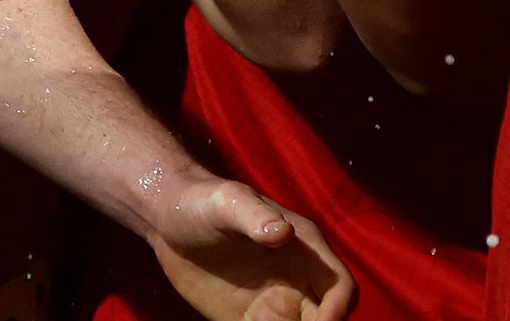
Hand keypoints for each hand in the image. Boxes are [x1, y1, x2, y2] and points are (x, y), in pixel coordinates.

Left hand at [145, 177, 351, 320]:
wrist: (169, 218)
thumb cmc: (202, 200)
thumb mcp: (226, 203)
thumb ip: (253, 215)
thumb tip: (283, 232)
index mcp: (305, 249)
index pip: (340, 287)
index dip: (337, 310)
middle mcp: (297, 281)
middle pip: (327, 318)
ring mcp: (275, 303)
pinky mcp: (250, 320)